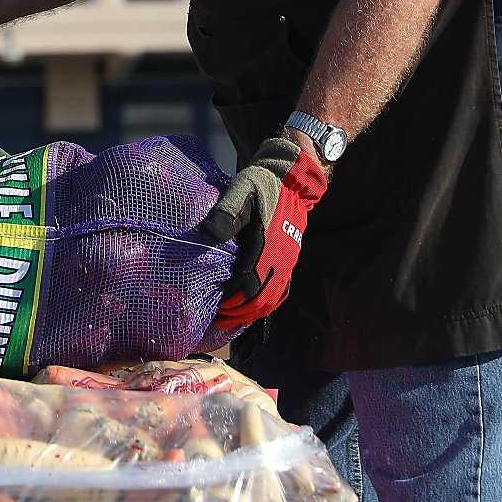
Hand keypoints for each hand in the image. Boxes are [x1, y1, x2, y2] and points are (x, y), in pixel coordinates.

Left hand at [198, 136, 327, 330]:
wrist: (290, 179)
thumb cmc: (260, 184)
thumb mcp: (240, 191)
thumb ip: (227, 213)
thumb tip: (211, 234)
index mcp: (267, 245)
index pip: (250, 284)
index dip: (232, 299)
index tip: (215, 308)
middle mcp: (281, 258)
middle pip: (261, 298)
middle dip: (240, 313)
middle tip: (219, 322)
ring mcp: (288, 260)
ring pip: (272, 297)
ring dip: (252, 312)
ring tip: (231, 320)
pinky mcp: (290, 260)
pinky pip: (281, 290)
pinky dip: (267, 303)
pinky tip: (253, 309)